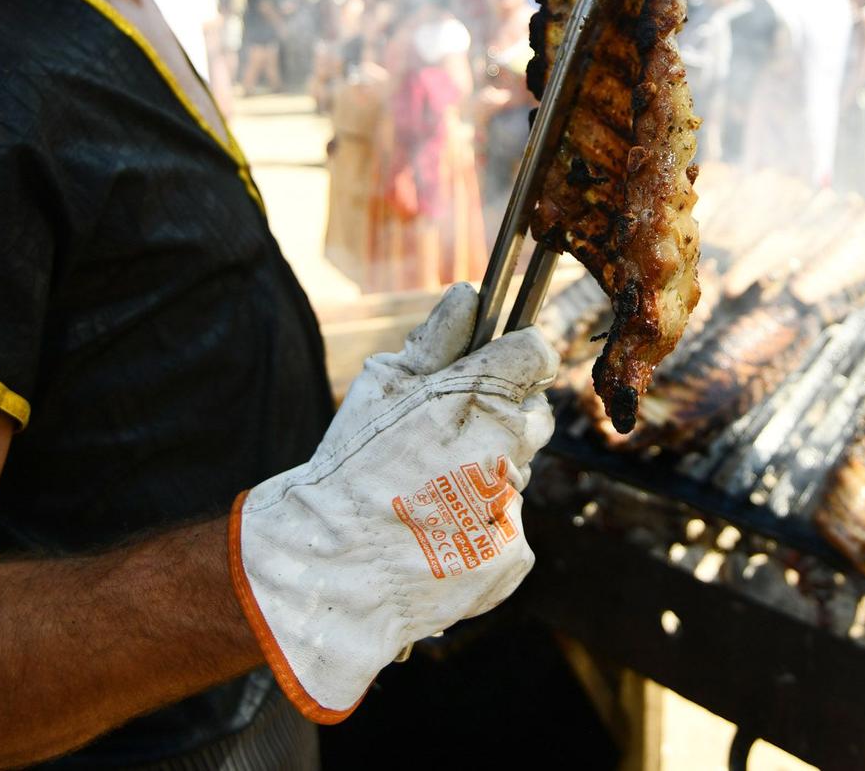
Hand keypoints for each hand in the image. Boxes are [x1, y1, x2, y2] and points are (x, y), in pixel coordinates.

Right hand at [230, 284, 557, 720]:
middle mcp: (504, 448)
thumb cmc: (350, 469)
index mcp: (476, 397)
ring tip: (428, 496)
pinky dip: (480, 531)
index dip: (514, 360)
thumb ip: (434, 341)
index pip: (534, 355)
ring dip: (485, 479)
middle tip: (445, 443)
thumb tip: (471, 294)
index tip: (494, 371)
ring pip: (515, 476)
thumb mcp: (381, 390)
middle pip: (532, 417)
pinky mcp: (511, 554)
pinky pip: (507, 529)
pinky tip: (436, 536)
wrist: (329, 569)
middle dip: (501, 422)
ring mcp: (512, 505)